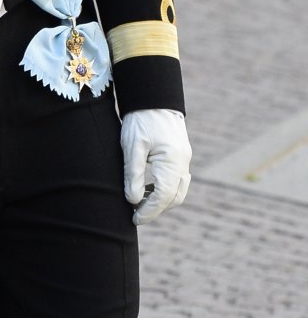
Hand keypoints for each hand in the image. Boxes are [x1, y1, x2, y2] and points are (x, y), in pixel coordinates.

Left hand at [121, 108, 190, 223]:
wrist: (152, 97)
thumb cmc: (140, 120)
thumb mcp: (132, 147)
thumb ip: (134, 175)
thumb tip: (133, 201)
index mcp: (172, 160)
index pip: (163, 196)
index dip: (149, 211)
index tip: (135, 220)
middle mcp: (183, 161)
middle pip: (174, 197)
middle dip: (156, 209)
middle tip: (135, 215)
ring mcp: (184, 158)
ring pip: (177, 190)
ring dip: (160, 200)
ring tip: (138, 204)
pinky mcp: (180, 155)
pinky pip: (177, 179)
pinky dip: (164, 189)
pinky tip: (147, 189)